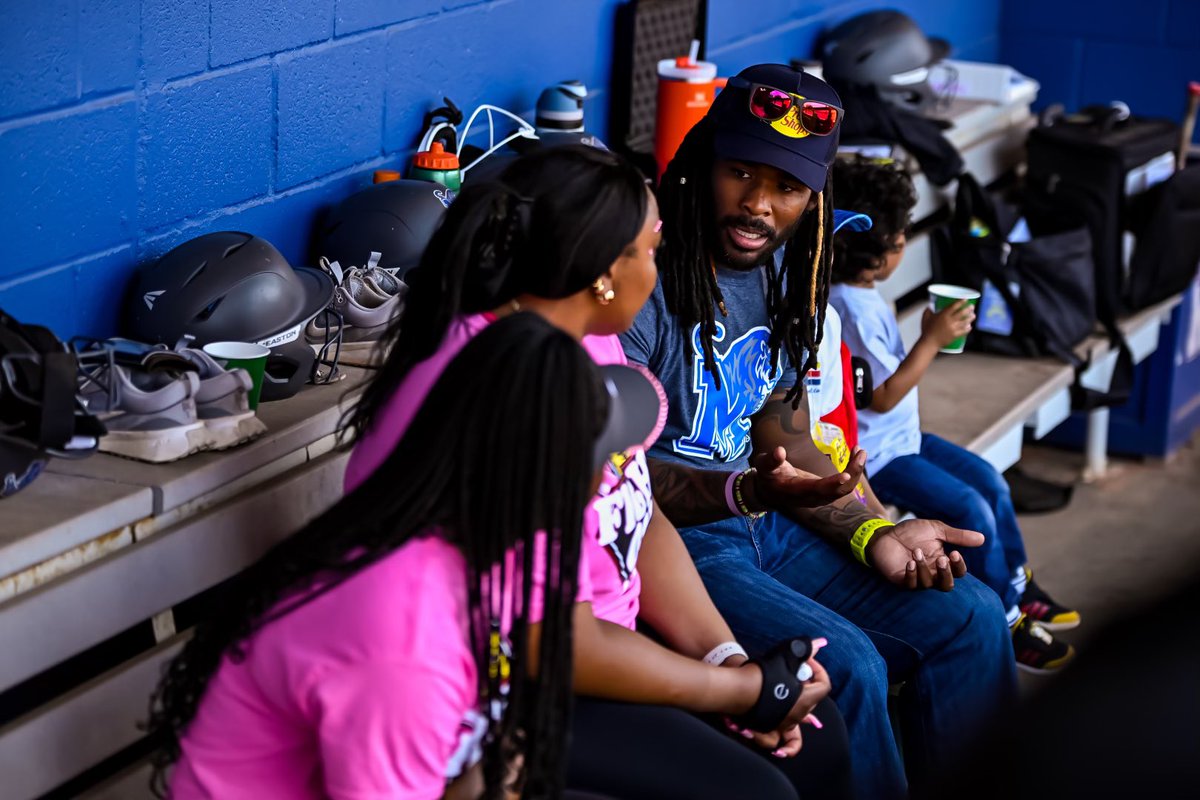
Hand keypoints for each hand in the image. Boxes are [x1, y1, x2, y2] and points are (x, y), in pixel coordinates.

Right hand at [725, 641, 830, 756]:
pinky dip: (782, 703)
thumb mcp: (785, 657)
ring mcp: (783, 723)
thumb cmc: (762, 675)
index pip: (824, 685)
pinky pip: (783, 715)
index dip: (818, 670)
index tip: (805, 662)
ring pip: (798, 707)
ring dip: (795, 693)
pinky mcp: (770, 725)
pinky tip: (771, 691)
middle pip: (812, 697)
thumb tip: (820, 643)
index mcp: (806, 700)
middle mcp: (798, 715)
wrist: (737, 690)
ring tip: (782, 680)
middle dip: (807, 682)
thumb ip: (803, 651)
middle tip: (794, 670)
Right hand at [749, 446, 866, 511]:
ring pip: (845, 489)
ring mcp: (821, 498)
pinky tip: (855, 455)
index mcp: (797, 490)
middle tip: (860, 452)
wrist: (769, 492)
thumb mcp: (763, 465)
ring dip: (855, 471)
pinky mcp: (826, 493)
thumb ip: (771, 460)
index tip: (846, 475)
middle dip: (852, 473)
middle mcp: (812, 498)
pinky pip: (844, 486)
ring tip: (860, 451)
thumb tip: (779, 451)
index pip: (817, 489)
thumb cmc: (767, 475)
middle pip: (838, 491)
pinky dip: (852, 472)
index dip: (832, 484)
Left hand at [869, 518, 984, 590]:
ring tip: (916, 552)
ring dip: (924, 568)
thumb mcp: (936, 529)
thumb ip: (957, 536)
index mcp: (942, 562)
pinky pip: (911, 585)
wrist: (885, 533)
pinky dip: (912, 575)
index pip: (958, 572)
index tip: (954, 553)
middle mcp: (932, 573)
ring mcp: (916, 578)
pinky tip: (910, 563)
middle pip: (947, 585)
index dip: (959, 566)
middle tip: (942, 558)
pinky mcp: (901, 580)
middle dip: (947, 574)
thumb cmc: (911, 532)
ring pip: (929, 584)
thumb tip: (982, 539)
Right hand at [920, 300, 975, 347]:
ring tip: (973, 315)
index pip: (954, 306)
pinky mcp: (955, 335)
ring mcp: (953, 328)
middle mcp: (950, 321)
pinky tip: (969, 326)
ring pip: (965, 322)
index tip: (965, 299)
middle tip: (972, 307)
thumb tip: (930, 305)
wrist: (929, 343)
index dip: (961, 302)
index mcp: (943, 315)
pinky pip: (964, 331)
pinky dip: (968, 328)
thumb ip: (928, 310)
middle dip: (968, 309)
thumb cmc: (926, 330)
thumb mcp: (925, 318)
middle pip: (962, 313)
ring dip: (970, 318)